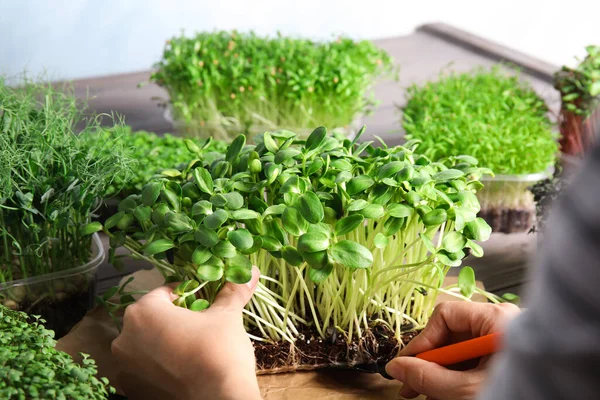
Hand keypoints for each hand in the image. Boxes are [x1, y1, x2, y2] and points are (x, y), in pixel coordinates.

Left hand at [111, 266, 262, 399]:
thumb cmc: (219, 352)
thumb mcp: (227, 316)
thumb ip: (233, 291)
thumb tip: (250, 271)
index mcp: (143, 312)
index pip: (164, 293)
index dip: (187, 295)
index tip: (204, 303)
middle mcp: (124, 338)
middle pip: (151, 318)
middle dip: (173, 319)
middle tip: (200, 326)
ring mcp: (124, 368)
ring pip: (146, 344)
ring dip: (163, 342)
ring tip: (191, 349)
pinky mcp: (131, 391)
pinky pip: (144, 369)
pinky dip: (159, 366)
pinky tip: (182, 369)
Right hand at [385, 301, 519, 399]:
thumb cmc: (518, 393)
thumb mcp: (466, 388)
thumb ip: (429, 377)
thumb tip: (396, 366)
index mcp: (496, 319)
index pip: (445, 316)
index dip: (422, 342)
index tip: (405, 366)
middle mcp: (501, 324)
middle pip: (451, 334)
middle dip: (429, 362)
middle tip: (410, 386)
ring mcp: (506, 342)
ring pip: (461, 351)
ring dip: (441, 373)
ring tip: (426, 395)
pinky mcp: (509, 359)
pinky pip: (475, 361)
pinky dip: (458, 377)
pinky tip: (445, 393)